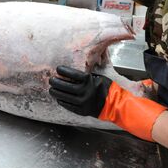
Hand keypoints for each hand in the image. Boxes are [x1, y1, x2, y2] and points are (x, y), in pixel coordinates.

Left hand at [49, 66, 166, 140]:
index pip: (72, 74)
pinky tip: (58, 97)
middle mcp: (85, 92)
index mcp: (89, 81)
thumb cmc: (108, 87)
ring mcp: (82, 103)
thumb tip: (87, 57)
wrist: (115, 104)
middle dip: (56, 82)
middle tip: (52, 79)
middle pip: (65, 86)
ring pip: (64, 96)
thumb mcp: (101, 75)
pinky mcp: (81, 110)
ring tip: (51, 88)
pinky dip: (61, 100)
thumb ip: (89, 71)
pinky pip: (68, 106)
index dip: (63, 71)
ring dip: (56, 91)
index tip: (58, 69)